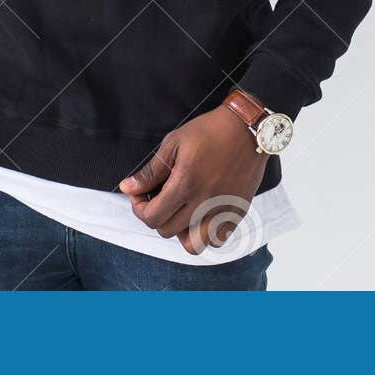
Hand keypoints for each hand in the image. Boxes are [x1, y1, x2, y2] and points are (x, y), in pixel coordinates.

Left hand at [118, 102, 267, 253]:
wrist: (248, 129)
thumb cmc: (209, 131)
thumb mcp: (173, 143)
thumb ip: (150, 171)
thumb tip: (127, 188)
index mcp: (185, 184)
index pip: (151, 217)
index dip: (139, 208)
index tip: (140, 194)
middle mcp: (204, 203)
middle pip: (167, 231)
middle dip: (155, 216)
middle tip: (158, 198)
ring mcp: (222, 211)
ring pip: (192, 245)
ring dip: (181, 232)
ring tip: (181, 211)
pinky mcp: (237, 213)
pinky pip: (217, 241)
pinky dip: (206, 235)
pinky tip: (201, 214)